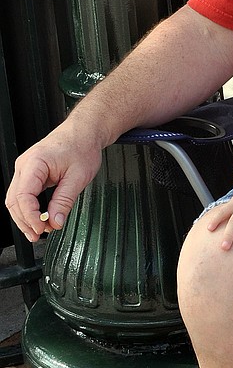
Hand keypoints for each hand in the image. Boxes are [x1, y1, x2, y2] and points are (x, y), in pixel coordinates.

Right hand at [5, 128, 103, 242]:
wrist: (84, 132)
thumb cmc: (82, 147)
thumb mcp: (78, 177)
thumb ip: (64, 201)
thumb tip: (55, 222)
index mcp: (35, 163)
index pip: (23, 196)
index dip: (31, 217)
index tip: (43, 229)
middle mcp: (24, 165)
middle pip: (14, 200)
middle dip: (25, 221)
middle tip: (40, 235)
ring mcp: (25, 169)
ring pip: (15, 199)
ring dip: (25, 217)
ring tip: (39, 231)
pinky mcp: (30, 173)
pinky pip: (23, 195)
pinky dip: (29, 209)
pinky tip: (38, 220)